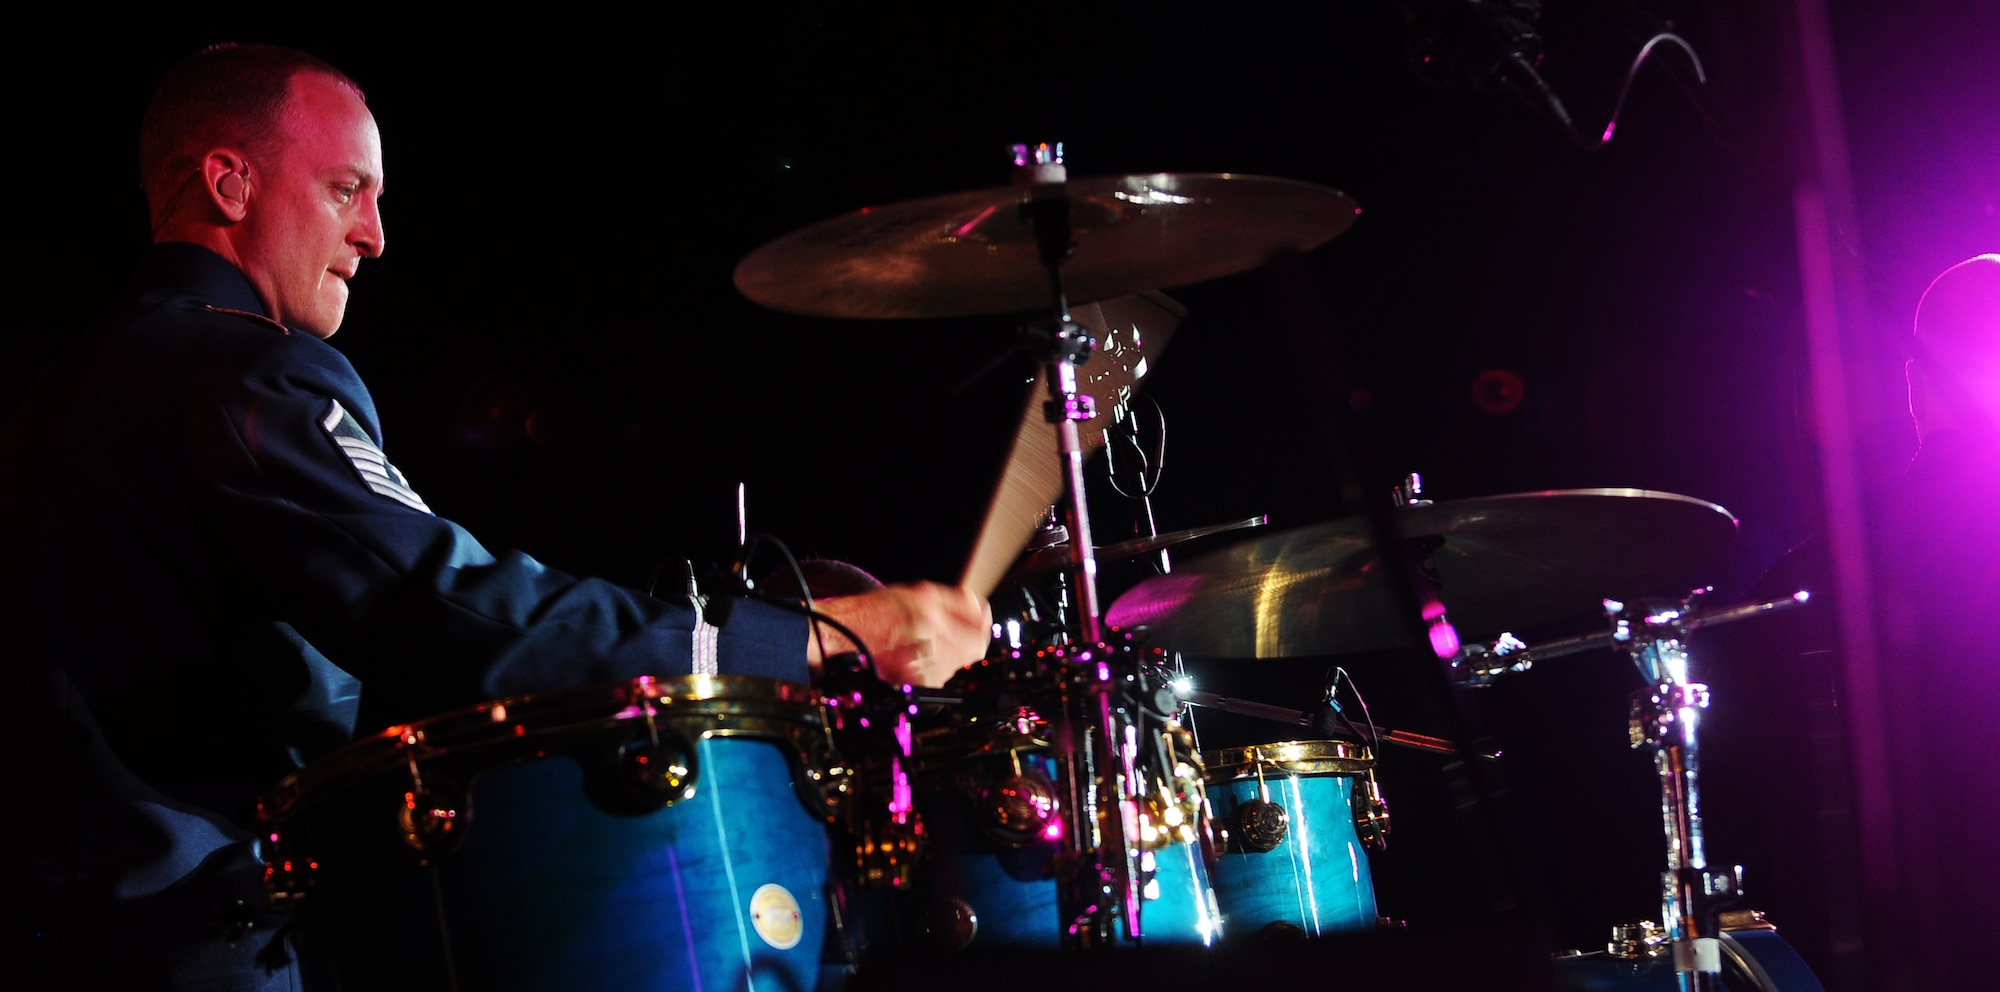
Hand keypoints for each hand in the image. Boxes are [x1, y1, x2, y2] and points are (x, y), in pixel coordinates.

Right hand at [808, 582, 991, 687]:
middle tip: (950, 633)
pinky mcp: (911, 687)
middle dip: (965, 640)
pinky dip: (930, 669)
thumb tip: (984, 611)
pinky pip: (937, 679)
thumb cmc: (872, 613)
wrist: (837, 638)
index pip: (979, 630)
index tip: (979, 622)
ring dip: (947, 655)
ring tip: (921, 643)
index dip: (982, 626)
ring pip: (955, 666)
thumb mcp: (917, 593)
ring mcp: (920, 668)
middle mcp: (926, 642)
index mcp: (929, 615)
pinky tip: (911, 658)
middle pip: (972, 651)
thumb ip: (956, 602)